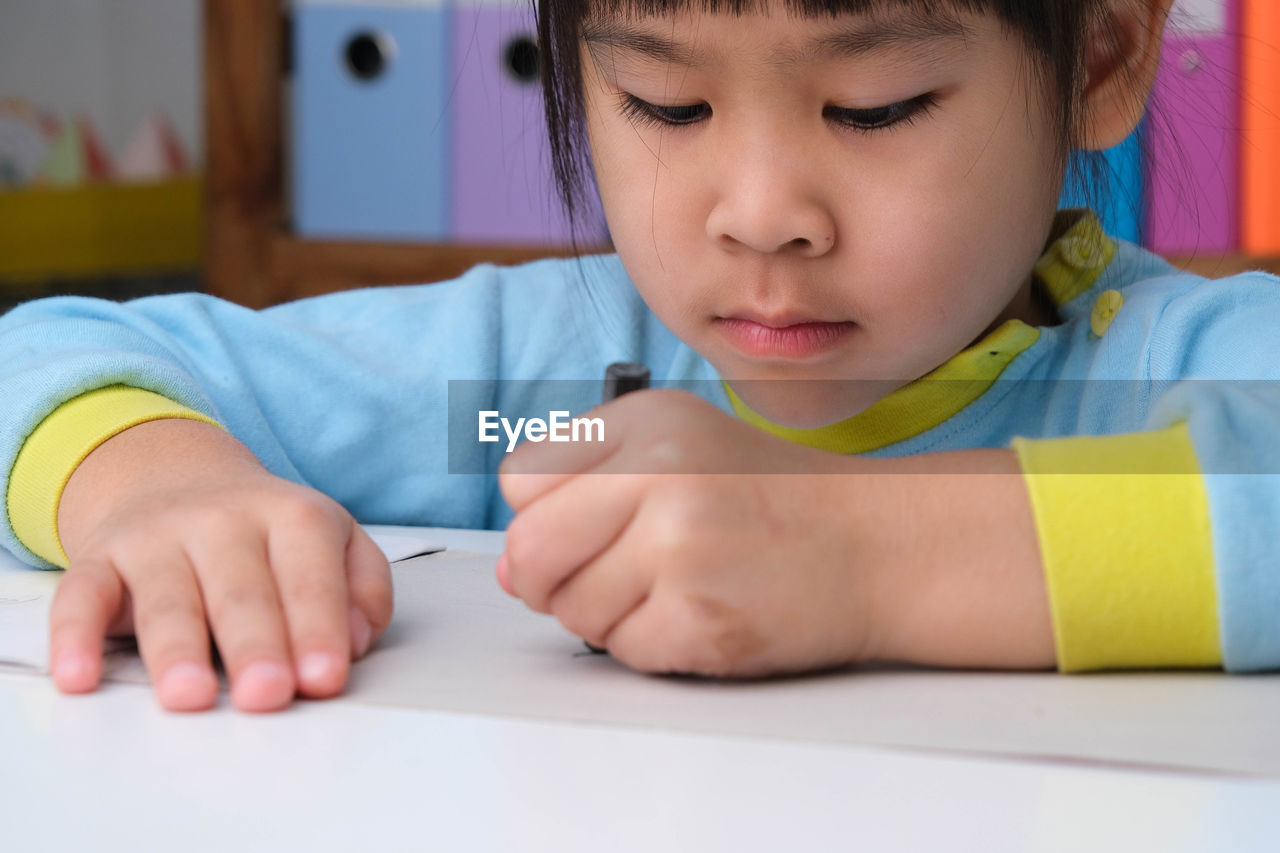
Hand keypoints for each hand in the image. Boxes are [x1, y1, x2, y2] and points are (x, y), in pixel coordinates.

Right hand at [49, 419, 392, 711]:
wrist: (178, 479)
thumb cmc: (268, 535)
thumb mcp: (336, 544)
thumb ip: (363, 589)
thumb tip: (358, 638)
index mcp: (292, 517)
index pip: (309, 575)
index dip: (317, 628)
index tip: (324, 678)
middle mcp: (223, 520)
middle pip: (241, 590)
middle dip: (255, 645)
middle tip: (267, 694)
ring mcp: (157, 537)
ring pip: (166, 597)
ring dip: (177, 649)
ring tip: (191, 695)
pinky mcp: (99, 560)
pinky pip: (81, 596)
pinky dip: (74, 637)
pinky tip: (80, 676)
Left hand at [497, 390, 879, 677]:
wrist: (876, 543)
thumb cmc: (775, 498)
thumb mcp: (679, 445)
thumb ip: (583, 486)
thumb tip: (509, 568)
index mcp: (645, 422)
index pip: (520, 479)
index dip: (540, 515)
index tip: (576, 527)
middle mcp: (658, 474)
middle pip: (528, 552)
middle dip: (550, 579)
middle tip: (601, 577)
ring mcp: (679, 549)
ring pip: (571, 610)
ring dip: (606, 615)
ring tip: (668, 589)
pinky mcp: (700, 619)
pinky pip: (621, 650)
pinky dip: (649, 644)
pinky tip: (696, 612)